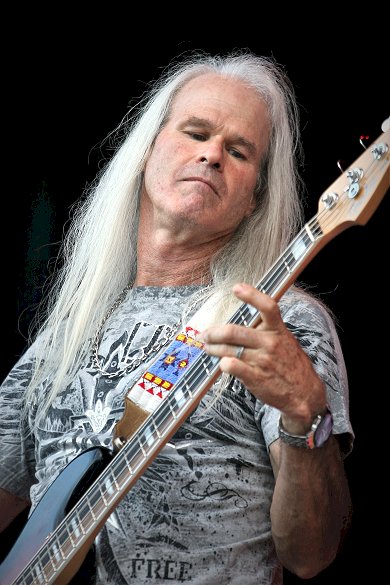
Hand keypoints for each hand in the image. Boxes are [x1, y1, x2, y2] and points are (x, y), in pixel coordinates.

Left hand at [201, 283, 326, 429]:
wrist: (304, 393)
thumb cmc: (291, 364)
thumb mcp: (285, 340)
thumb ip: (267, 329)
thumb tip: (243, 319)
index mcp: (278, 331)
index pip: (268, 307)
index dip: (252, 295)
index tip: (237, 288)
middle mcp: (270, 343)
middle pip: (235, 331)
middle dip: (214, 332)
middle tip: (205, 334)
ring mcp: (262, 361)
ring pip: (229, 349)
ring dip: (213, 348)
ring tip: (208, 348)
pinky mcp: (256, 378)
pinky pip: (233, 366)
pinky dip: (223, 364)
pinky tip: (221, 363)